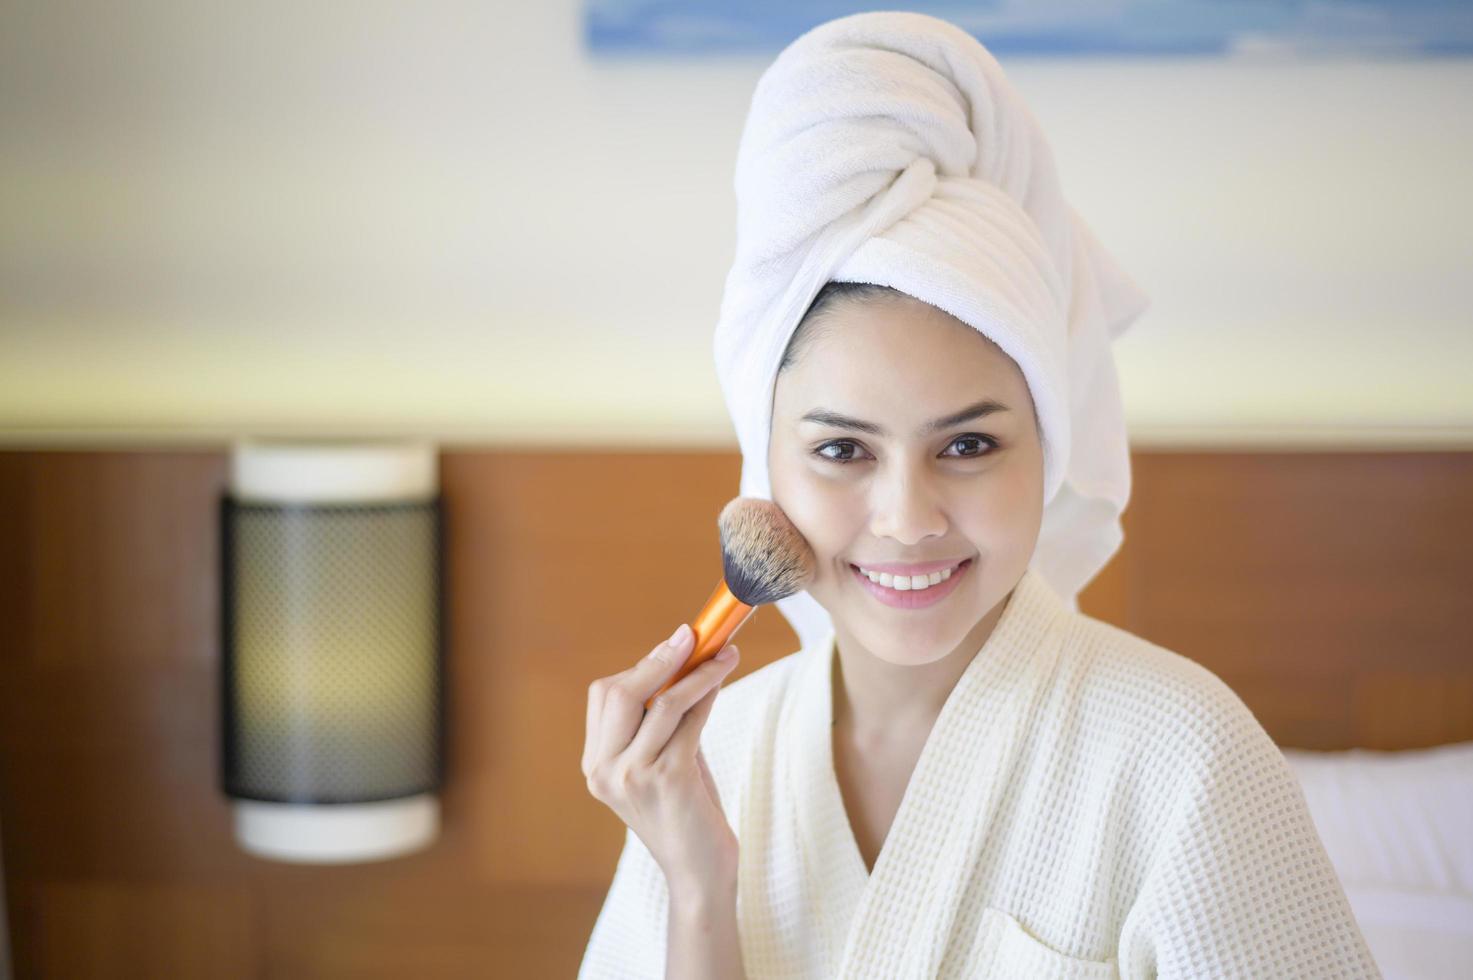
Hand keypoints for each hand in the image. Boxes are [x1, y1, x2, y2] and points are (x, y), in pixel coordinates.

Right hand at [583, 623, 741, 890]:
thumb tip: (683, 662)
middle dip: (660, 659)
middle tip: (692, 636)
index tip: (673, 645)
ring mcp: (634, 775)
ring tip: (725, 653)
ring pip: (663, 701)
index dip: (640, 665)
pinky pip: (689, 719)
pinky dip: (708, 692)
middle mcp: (605, 770)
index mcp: (595, 765)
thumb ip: (660, 721)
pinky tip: (723, 678)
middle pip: (621, 692)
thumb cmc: (685, 812)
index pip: (605, 696)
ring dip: (697, 671)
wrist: (698, 872)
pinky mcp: (669, 779)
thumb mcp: (661, 761)